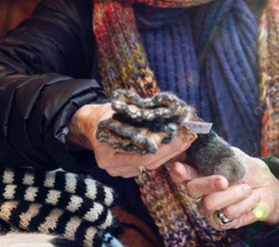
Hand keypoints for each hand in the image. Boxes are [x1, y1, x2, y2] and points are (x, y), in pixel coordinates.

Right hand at [67, 102, 193, 177]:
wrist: (89, 126)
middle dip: (172, 150)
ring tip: (186, 140)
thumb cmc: (106, 114)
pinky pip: (146, 166)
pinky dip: (160, 156)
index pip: (142, 153)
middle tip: (189, 137)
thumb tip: (168, 110)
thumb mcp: (119, 108)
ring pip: (149, 166)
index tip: (181, 134)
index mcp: (107, 148)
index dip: (165, 146)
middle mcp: (111, 164)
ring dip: (169, 154)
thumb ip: (140, 113)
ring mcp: (116, 170)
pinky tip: (173, 146)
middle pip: (149, 163)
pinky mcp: (123, 171)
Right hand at [169, 147, 278, 229]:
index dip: (178, 171)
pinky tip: (252, 198)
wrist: (268, 187)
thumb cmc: (249, 169)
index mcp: (198, 172)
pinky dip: (245, 203)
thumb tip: (207, 147)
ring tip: (248, 189)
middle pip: (192, 189)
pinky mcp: (220, 222)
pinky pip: (228, 214)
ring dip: (234, 193)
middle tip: (224, 181)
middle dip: (208, 183)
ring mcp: (208, 208)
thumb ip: (219, 153)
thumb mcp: (235, 155)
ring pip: (210, 203)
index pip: (180, 173)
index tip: (180, 167)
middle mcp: (199, 192)